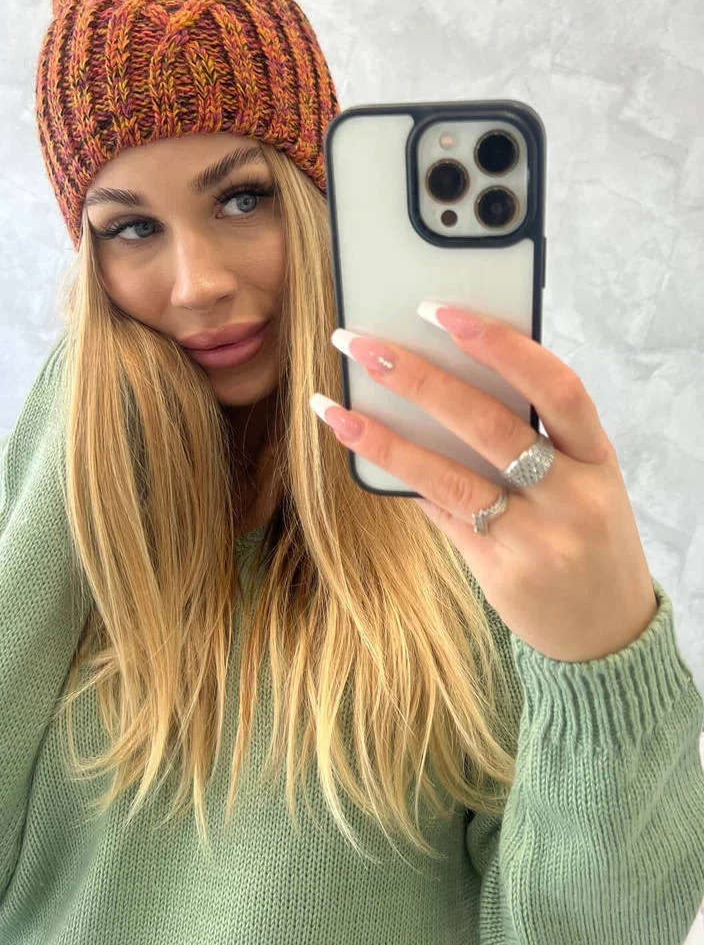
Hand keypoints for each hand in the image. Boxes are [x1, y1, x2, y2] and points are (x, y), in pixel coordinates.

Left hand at [311, 304, 657, 662]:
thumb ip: (532, 439)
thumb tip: (440, 384)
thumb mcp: (584, 483)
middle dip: (420, 379)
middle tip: (362, 344)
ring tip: (334, 407)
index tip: (442, 311)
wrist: (609, 634)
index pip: (556, 387)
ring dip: (385, 437)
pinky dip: (402, 481)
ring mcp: (536, 539)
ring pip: (449, 476)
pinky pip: (440, 514)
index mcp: (597, 459)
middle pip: (489, 425)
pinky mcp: (500, 572)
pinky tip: (361, 452)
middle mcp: (572, 497)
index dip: (500, 344)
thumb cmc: (589, 539)